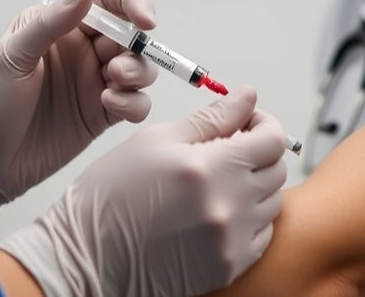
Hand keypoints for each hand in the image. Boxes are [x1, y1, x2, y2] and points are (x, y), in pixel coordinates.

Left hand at [0, 0, 158, 234]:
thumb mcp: (12, 57)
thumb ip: (51, 22)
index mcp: (60, 24)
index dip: (133, 1)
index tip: (145, 20)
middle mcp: (83, 48)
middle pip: (130, 33)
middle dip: (135, 46)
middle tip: (115, 68)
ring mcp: (95, 81)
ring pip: (140, 66)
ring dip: (138, 72)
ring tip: (112, 84)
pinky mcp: (104, 113)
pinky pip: (137, 102)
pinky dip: (134, 103)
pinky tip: (110, 107)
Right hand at [0, 86, 287, 296]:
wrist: (87, 257)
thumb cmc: (111, 196)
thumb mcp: (156, 140)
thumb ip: (211, 117)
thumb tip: (246, 96)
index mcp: (211, 169)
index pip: (272, 139)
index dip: (263, 122)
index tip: (247, 121)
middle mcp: (228, 208)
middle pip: (277, 170)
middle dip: (259, 151)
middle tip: (231, 147)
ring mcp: (231, 242)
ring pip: (272, 203)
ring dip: (255, 185)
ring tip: (220, 180)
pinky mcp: (228, 268)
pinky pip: (262, 236)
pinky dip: (249, 219)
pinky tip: (219, 210)